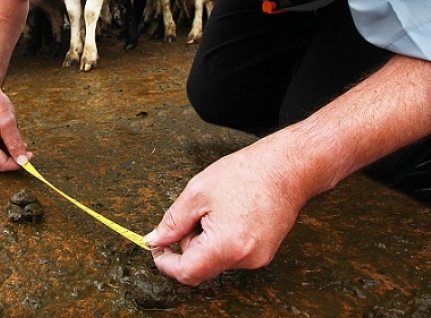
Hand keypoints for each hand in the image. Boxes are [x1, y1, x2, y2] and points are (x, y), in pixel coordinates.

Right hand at [0, 86, 32, 172]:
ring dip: (8, 154)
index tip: (29, 157)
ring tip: (18, 141)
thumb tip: (23, 161)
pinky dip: (5, 146)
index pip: (1, 165)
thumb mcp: (8, 123)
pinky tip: (12, 135)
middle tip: (20, 154)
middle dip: (6, 164)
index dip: (17, 164)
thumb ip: (15, 144)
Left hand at [143, 136, 308, 284]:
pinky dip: (221, 237)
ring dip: (205, 238)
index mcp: (227, 246)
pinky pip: (230, 252)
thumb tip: (155, 239)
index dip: (166, 262)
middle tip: (194, 211)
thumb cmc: (245, 174)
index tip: (157, 248)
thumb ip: (172, 222)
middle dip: (188, 241)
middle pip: (200, 265)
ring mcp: (257, 259)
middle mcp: (245, 259)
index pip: (187, 272)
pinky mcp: (263, 253)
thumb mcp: (197, 193)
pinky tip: (229, 213)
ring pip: (214, 258)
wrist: (286, 168)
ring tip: (217, 208)